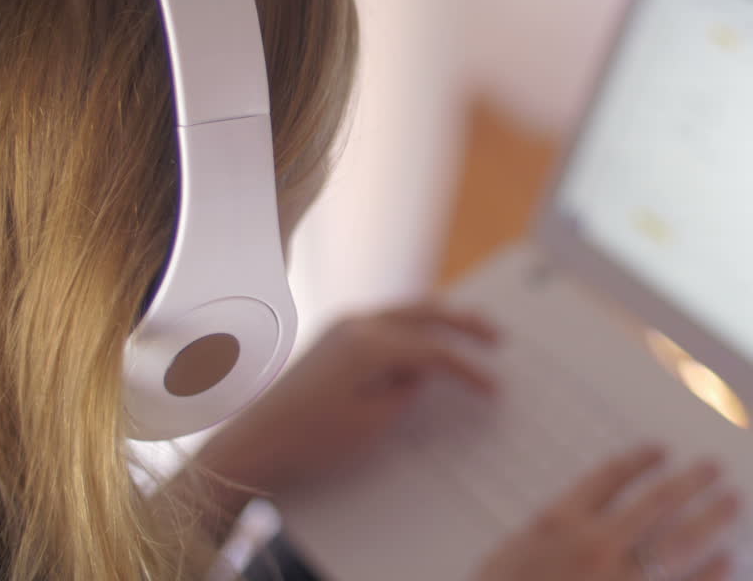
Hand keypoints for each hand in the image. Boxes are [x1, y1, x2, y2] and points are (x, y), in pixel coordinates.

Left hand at [196, 304, 496, 495]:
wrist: (257, 442)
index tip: (493, 388)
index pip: (435, 351)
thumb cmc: (311, 438)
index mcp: (370, 345)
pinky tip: (425, 340)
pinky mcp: (334, 336)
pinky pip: (385, 321)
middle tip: (495, 335)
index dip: (468, 369)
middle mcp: (358, 323)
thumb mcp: (372, 421)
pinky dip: (413, 326)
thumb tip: (421, 372)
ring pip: (404, 310)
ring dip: (438, 318)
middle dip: (463, 322)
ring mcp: (343, 326)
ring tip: (468, 330)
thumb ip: (405, 390)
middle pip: (424, 312)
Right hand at [474, 447, 737, 580]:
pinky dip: (711, 575)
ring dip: (712, 519)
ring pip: (680, 543)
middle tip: (714, 467)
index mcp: (560, 523)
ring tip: (732, 502)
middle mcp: (597, 545)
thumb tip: (578, 522)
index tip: (659, 450)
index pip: (608, 477)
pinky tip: (727, 562)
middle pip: (656, 502)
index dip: (638, 460)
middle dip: (690, 481)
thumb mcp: (510, 556)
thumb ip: (548, 535)